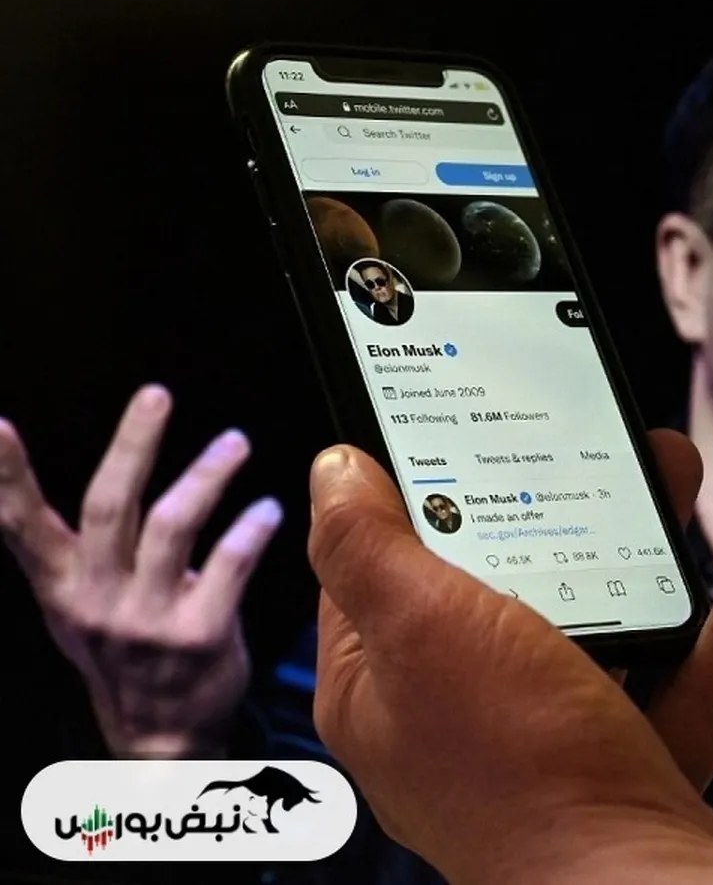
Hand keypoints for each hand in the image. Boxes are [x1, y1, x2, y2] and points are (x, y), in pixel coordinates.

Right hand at [0, 385, 282, 757]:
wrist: (160, 736)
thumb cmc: (124, 653)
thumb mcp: (78, 603)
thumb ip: (74, 544)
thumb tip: (92, 474)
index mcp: (64, 585)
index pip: (24, 524)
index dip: (8, 477)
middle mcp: (98, 599)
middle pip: (110, 506)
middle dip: (132, 445)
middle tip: (156, 396)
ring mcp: (147, 620)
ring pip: (171, 527)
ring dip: (205, 477)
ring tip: (233, 444)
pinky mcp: (198, 636)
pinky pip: (225, 568)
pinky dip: (248, 531)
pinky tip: (267, 510)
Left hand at [308, 433, 712, 884]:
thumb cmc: (518, 768)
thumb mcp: (421, 626)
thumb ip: (365, 544)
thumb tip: (333, 471)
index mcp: (387, 684)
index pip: (377, 568)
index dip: (409, 494)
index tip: (452, 434)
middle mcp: (461, 713)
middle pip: (500, 583)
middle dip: (549, 508)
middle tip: (586, 442)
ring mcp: (548, 739)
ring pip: (595, 620)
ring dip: (641, 549)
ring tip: (673, 478)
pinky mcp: (626, 762)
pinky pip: (677, 678)